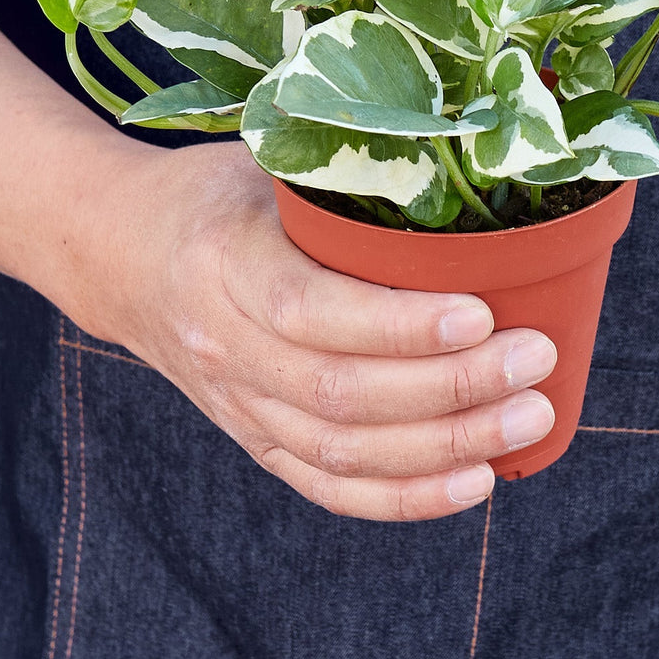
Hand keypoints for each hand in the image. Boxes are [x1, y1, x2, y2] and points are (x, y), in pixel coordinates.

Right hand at [71, 141, 557, 520]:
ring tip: (527, 418)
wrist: (124, 256)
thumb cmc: (217, 196)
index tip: (482, 313)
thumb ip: (342, 176)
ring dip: (446, 446)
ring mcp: (237, 402)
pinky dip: (404, 495)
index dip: (400, 325)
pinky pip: (327, 485)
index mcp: (226, 262)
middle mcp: (225, 344)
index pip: (312, 311)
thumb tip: (462, 164)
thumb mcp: (267, 163)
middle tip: (534, 359)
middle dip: (452, 387)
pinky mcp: (254, 437)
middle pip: (341, 393)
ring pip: (343, 450)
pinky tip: (474, 480)